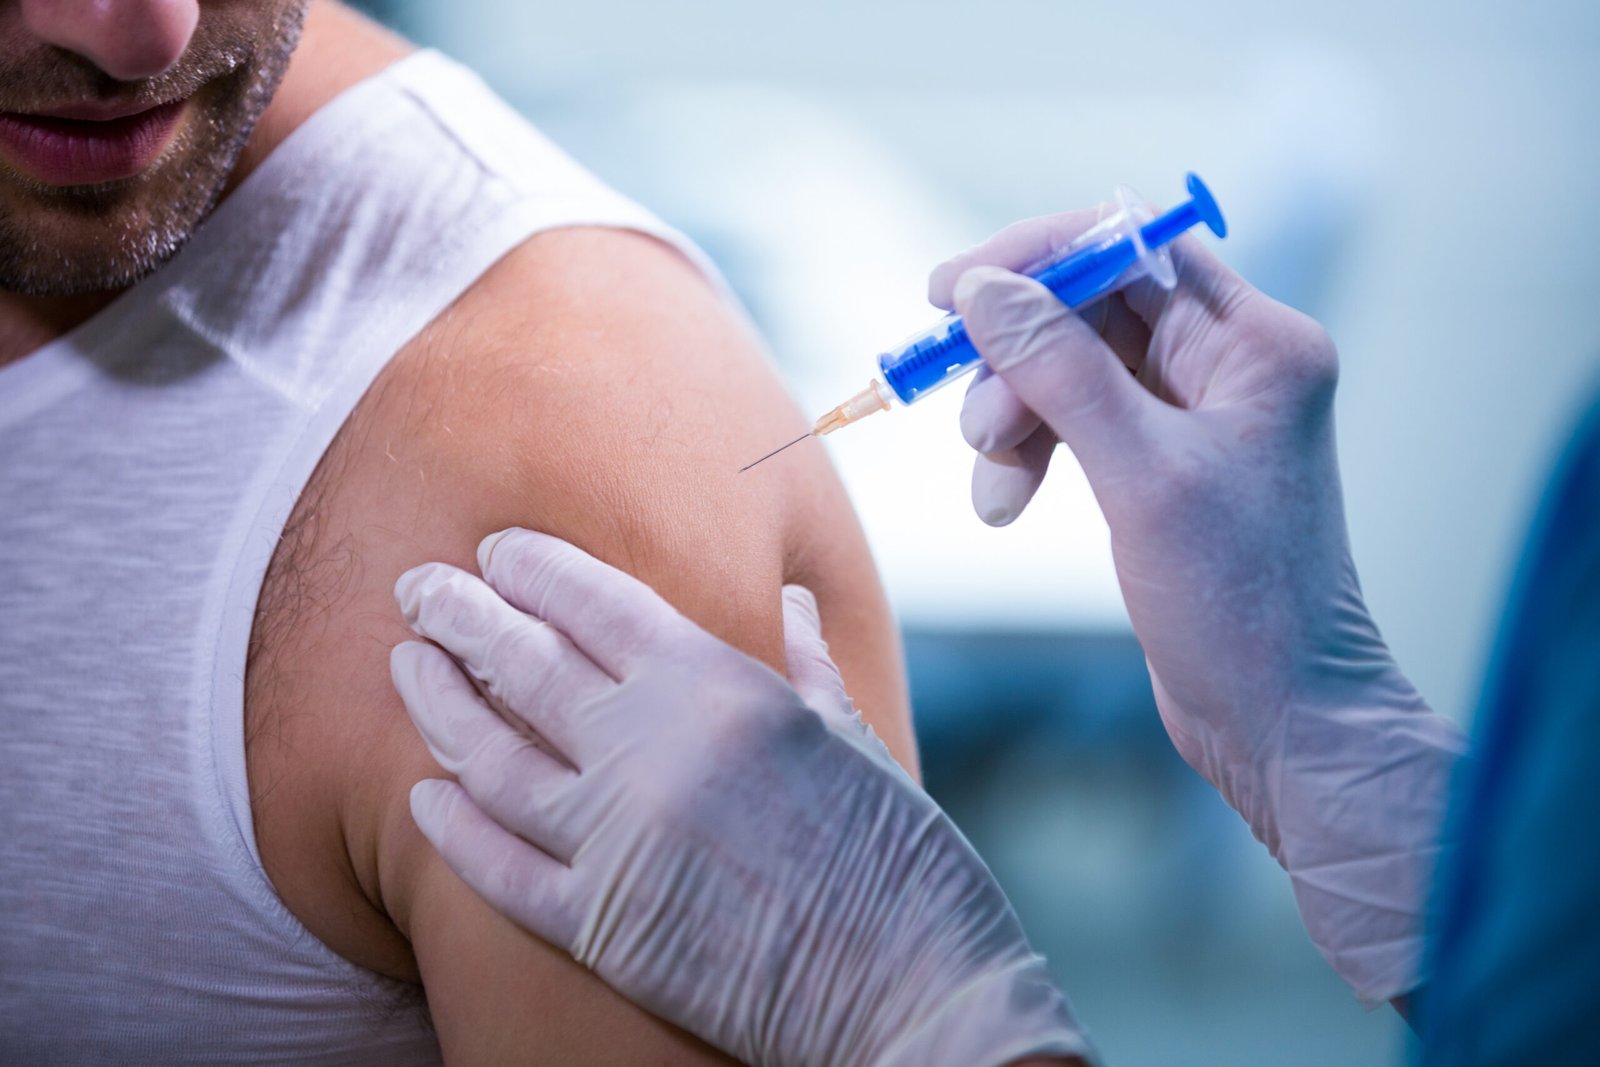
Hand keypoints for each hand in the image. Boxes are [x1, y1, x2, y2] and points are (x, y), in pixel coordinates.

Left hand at [389, 529, 1092, 1066]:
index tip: (497, 550)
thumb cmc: (898, 856)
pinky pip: (496, 867)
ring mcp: (612, 840)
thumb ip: (804, 665)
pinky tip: (423, 794)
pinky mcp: (595, 925)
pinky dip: (452, 826)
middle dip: (460, 615)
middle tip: (418, 587)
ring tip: (406, 664)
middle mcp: (648, 749)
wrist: (908, 988)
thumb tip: (789, 605)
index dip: (533, 568)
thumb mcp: (855, 739)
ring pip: (489, 756)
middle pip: (522, 663)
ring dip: (436, 702)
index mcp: (717, 687)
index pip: (595, 600)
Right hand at [930, 215, 1466, 1005]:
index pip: (1131, 248)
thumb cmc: (1241, 605)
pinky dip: (1028, 454)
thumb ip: (1060, 370)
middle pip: (1089, 308)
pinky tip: (1004, 504)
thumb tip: (981, 287)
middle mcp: (1229, 367)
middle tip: (976, 425)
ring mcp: (1193, 418)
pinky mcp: (1159, 466)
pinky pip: (1073, 425)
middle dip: (1015, 359)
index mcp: (1258, 346)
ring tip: (997, 486)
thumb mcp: (1140, 476)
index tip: (949, 289)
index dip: (1035, 258)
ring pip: (1069, 369)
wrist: (1281, 720)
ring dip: (1013, 416)